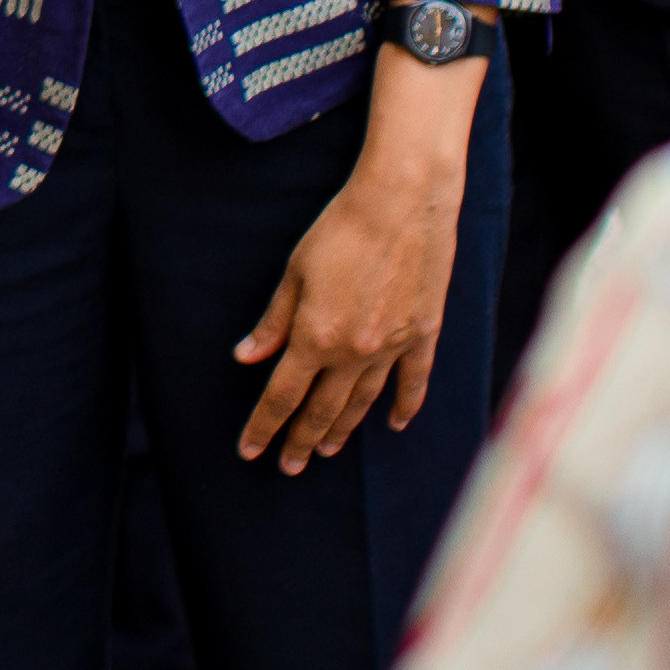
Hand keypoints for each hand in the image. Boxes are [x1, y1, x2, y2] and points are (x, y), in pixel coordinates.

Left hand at [233, 142, 465, 467]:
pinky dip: (404, 405)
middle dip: (301, 440)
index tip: (249, 451)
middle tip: (288, 466)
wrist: (402, 203)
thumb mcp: (294, 273)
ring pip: (363, 402)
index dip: (264, 426)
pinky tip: (396, 424)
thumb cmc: (340, 230)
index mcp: (315, 338)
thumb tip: (247, 357)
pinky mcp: (422, 333)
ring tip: (327, 450)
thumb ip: (273, 321)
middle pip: (322, 409)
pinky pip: (412, 381)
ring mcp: (392, 347)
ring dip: (342, 429)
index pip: (282, 396)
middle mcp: (354, 353)